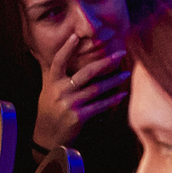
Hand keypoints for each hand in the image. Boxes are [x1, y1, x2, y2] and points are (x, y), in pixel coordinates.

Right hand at [32, 29, 130, 150]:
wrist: (46, 136)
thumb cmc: (49, 109)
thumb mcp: (47, 89)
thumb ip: (50, 72)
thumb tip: (45, 53)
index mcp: (52, 82)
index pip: (58, 61)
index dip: (66, 48)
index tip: (76, 35)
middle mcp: (59, 91)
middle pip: (86, 72)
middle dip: (106, 62)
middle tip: (121, 53)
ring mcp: (68, 104)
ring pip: (96, 88)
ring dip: (114, 80)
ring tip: (126, 73)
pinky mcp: (77, 117)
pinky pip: (100, 105)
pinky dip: (112, 100)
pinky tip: (122, 95)